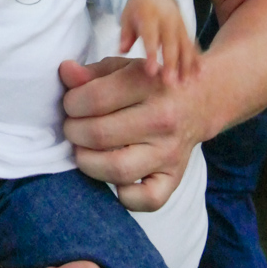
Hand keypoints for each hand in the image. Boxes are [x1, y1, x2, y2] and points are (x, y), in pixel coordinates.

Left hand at [60, 57, 205, 212]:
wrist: (200, 100)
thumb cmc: (152, 83)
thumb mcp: (125, 68)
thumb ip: (92, 73)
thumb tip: (65, 72)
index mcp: (149, 84)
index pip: (94, 99)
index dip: (71, 103)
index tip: (71, 104)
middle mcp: (162, 118)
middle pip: (99, 134)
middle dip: (74, 131)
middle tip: (73, 127)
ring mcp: (169, 151)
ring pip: (117, 169)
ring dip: (88, 162)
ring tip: (84, 149)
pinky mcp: (174, 177)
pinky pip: (146, 200)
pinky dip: (124, 195)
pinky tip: (113, 176)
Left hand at [120, 0, 199, 82]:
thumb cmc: (138, 10)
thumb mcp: (127, 17)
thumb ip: (125, 34)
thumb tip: (122, 50)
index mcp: (150, 16)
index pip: (151, 36)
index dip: (151, 54)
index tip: (151, 72)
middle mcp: (167, 21)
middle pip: (171, 44)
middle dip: (171, 64)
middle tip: (170, 83)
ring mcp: (179, 25)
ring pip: (185, 46)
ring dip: (186, 66)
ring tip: (186, 84)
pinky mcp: (187, 30)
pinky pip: (193, 45)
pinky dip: (197, 60)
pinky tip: (200, 75)